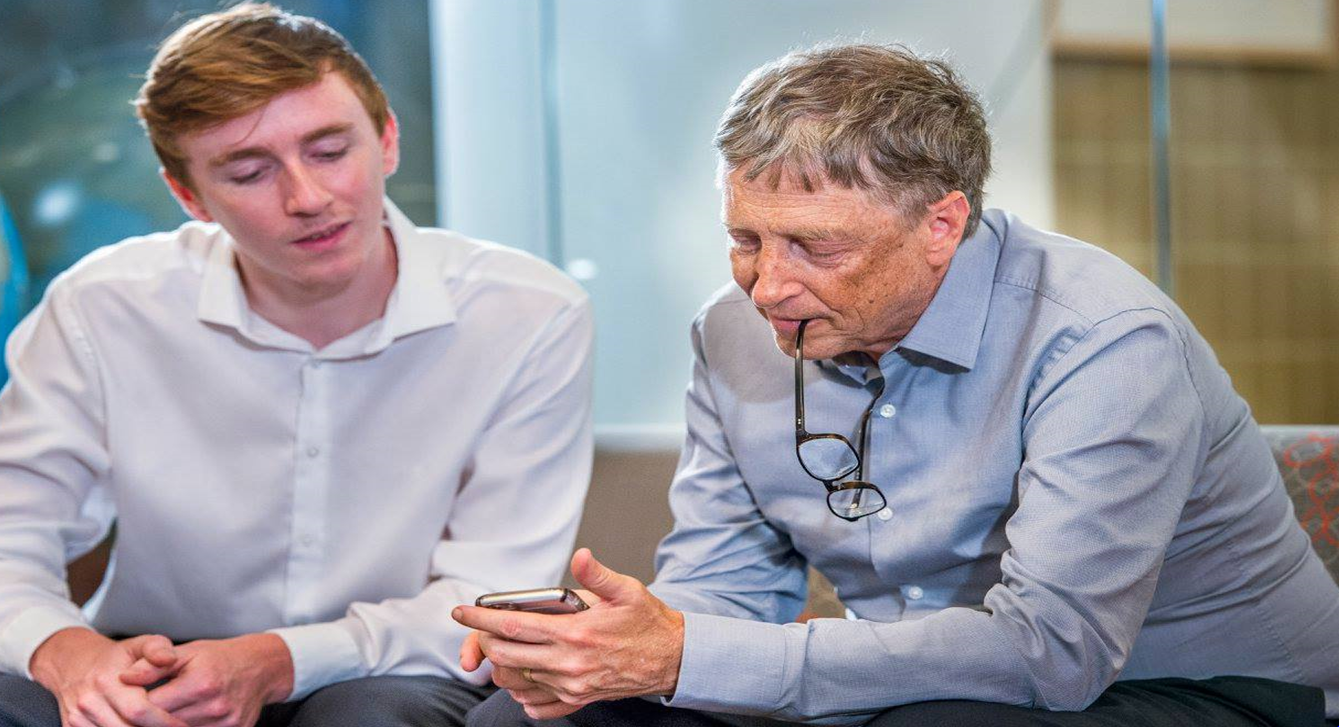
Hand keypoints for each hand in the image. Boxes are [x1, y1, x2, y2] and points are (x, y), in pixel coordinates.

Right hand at [30, 627, 186, 726]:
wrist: (73, 663)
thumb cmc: (115, 656)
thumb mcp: (140, 644)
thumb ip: (158, 649)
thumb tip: (169, 658)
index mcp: (107, 681)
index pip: (139, 711)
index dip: (164, 721)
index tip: (183, 725)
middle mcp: (89, 703)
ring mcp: (77, 718)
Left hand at [119, 633, 292, 726]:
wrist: (261, 667)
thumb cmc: (220, 657)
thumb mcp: (187, 652)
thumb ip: (153, 665)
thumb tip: (123, 678)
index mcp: (201, 682)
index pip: (152, 707)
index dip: (136, 707)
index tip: (128, 703)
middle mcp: (215, 706)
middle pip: (164, 725)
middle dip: (149, 720)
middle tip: (143, 711)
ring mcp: (226, 723)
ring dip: (166, 725)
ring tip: (166, 712)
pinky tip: (184, 718)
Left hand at [453, 548, 684, 719]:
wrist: (673, 659)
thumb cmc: (649, 622)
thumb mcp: (627, 589)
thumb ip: (597, 574)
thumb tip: (580, 556)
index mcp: (575, 633)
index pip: (514, 625)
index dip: (482, 618)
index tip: (462, 612)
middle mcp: (569, 663)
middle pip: (507, 654)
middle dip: (486, 640)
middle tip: (480, 627)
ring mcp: (573, 685)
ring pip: (518, 679)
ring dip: (502, 664)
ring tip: (502, 648)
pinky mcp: (579, 699)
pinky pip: (539, 705)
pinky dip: (523, 694)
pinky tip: (524, 677)